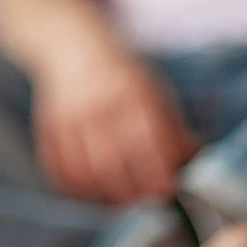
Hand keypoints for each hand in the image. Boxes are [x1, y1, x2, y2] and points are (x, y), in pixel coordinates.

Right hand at [33, 43, 199, 205]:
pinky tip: (90, 191)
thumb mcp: (153, 90)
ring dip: (102, 197)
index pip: (146, 142)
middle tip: (143, 203)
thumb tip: (197, 162)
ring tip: (119, 202)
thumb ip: (173, 128)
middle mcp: (97, 103)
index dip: (157, 174)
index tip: (166, 192)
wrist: (70, 44)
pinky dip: (73, 188)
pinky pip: (57, 167)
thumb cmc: (121, 74)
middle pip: (111, 165)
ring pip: (83, 172)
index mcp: (131, 93)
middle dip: (130, 194)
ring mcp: (69, 114)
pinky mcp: (48, 124)